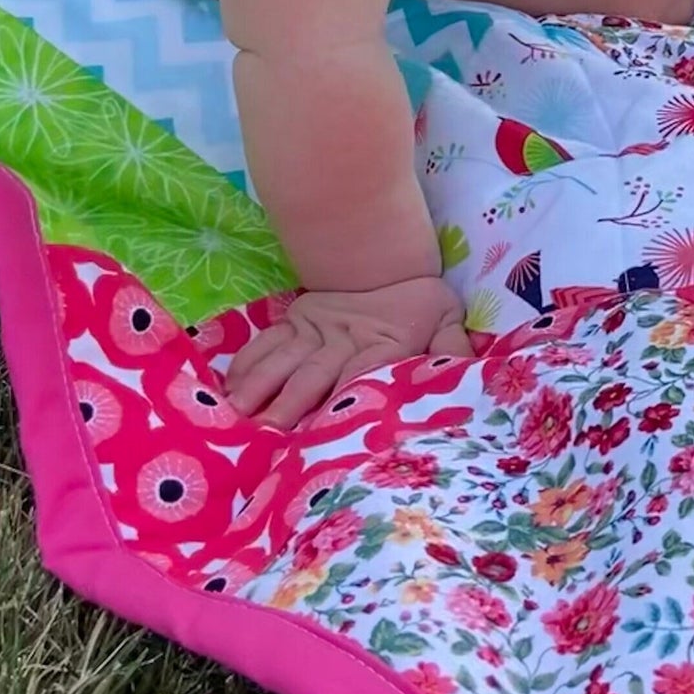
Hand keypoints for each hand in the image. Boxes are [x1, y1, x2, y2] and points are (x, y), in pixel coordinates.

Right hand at [224, 276, 471, 428]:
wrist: (388, 259)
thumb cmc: (420, 304)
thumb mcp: (448, 321)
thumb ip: (454, 348)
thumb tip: (468, 371)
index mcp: (381, 345)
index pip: (362, 374)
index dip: (343, 399)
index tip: (324, 430)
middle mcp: (342, 339)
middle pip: (313, 374)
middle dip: (289, 403)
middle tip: (265, 433)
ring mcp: (313, 329)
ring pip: (283, 359)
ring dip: (259, 387)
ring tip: (236, 415)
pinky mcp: (294, 319)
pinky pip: (265, 343)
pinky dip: (245, 364)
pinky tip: (225, 389)